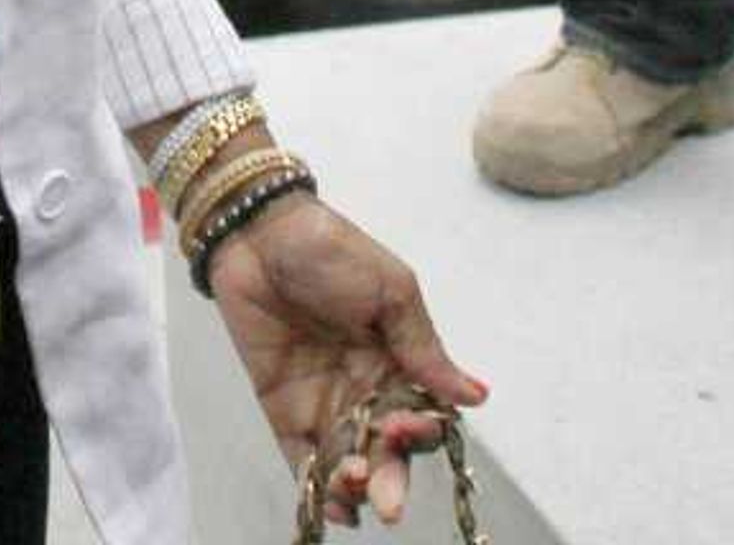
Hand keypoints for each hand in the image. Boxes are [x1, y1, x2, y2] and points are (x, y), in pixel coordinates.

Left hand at [206, 195, 486, 527]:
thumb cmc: (331, 249)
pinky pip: (301, 455)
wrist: (258, 228)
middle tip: (388, 500)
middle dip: (391, 479)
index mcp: (399, 364)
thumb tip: (475, 397)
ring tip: (351, 488)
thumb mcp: (390, 291)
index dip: (420, 433)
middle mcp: (366, 391)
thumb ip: (423, 348)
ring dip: (354, 486)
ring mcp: (324, 402)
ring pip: (348, 461)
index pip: (422, 416)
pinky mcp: (281, 405)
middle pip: (387, 451)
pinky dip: (315, 484)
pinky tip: (331, 506)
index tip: (406, 428)